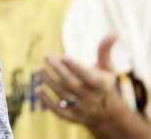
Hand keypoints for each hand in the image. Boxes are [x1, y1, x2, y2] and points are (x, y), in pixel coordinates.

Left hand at [36, 33, 150, 138]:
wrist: (109, 115)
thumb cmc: (104, 84)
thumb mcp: (107, 68)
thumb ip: (105, 50)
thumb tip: (114, 32)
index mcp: (101, 85)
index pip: (88, 77)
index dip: (76, 67)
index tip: (63, 55)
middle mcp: (92, 98)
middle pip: (73, 84)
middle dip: (58, 70)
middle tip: (46, 56)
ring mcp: (82, 109)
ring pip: (64, 96)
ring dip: (50, 82)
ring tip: (38, 69)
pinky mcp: (73, 117)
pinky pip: (59, 111)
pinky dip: (48, 102)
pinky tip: (37, 89)